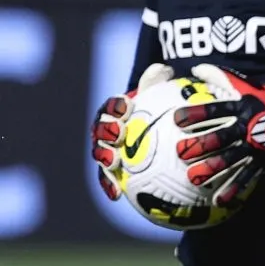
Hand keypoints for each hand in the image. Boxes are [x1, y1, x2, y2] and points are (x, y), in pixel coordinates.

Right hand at [91, 63, 173, 199]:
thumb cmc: (160, 113)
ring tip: (113, 162)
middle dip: (105, 131)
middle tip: (118, 133)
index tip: (126, 106)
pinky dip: (109, 186)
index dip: (115, 106)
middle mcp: (107, 132)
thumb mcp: (162, 96)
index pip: (112, 107)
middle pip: (101, 130)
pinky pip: (109, 180)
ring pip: (101, 155)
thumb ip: (159, 82)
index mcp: (116, 113)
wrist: (158, 134)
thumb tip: (163, 70)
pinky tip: (117, 195)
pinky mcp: (113, 172)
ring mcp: (108, 152)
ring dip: (103, 158)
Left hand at [172, 64, 264, 207]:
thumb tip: (195, 68)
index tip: (176, 119)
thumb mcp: (247, 87)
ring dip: (213, 168)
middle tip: (181, 151)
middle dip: (202, 144)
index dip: (197, 114)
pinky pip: (246, 177)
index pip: (216, 110)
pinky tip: (219, 200)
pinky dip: (234, 189)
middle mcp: (247, 127)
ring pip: (231, 158)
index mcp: (242, 108)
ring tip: (193, 177)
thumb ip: (221, 77)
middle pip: (222, 136)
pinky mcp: (262, 162)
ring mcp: (254, 147)